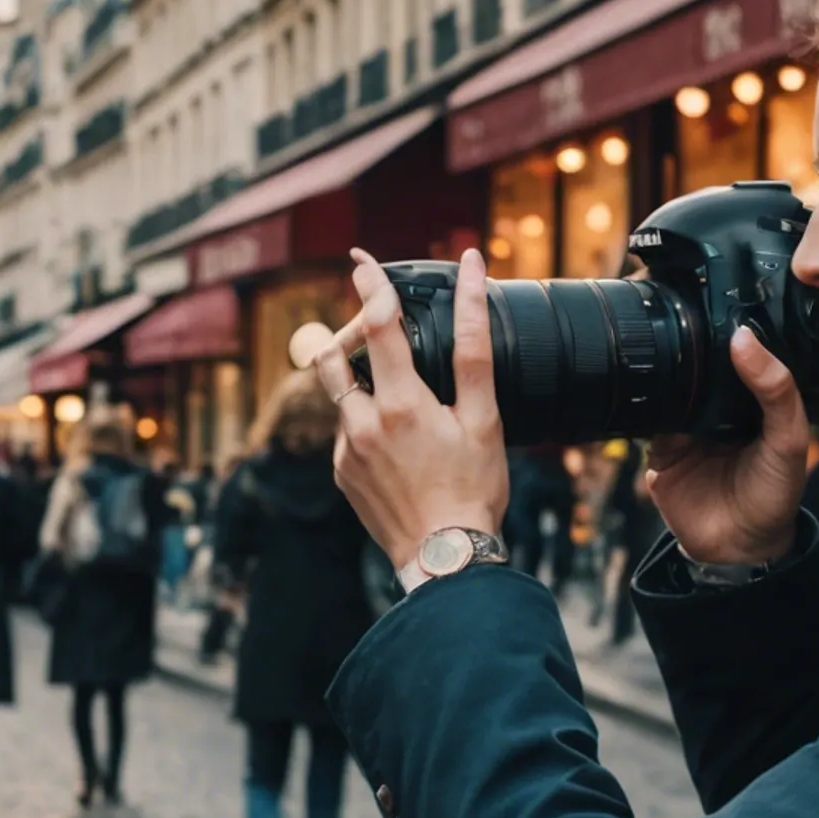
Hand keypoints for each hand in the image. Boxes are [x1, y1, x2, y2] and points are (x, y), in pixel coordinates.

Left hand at [312, 246, 508, 573]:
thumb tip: (473, 282)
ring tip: (392, 390)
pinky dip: (364, 424)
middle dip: (347, 333)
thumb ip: (473, 348)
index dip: (370, 285)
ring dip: (356, 380)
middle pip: (334, 355)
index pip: (377, 324)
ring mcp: (347, 451)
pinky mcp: (342, 474)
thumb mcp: (484, 417)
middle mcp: (362, 422)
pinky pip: (345, 433)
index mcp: (401, 401)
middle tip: (373, 328)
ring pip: (338, 395)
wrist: (445, 558)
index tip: (360, 258)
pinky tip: (399, 446)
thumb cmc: (474, 488)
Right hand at [644, 329, 811, 565]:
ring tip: (664, 350)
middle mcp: (719, 408)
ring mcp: (687, 427)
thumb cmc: (774, 493)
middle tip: (683, 316)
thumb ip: (777, 390)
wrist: (737, 548)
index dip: (733, 331)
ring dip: (667, 373)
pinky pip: (647, 418)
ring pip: (671, 388)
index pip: (741, 355)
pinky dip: (646, 405)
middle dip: (693, 346)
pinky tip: (648, 390)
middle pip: (701, 366)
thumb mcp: (788, 438)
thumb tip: (744, 339)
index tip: (721, 303)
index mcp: (754, 399)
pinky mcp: (659, 447)